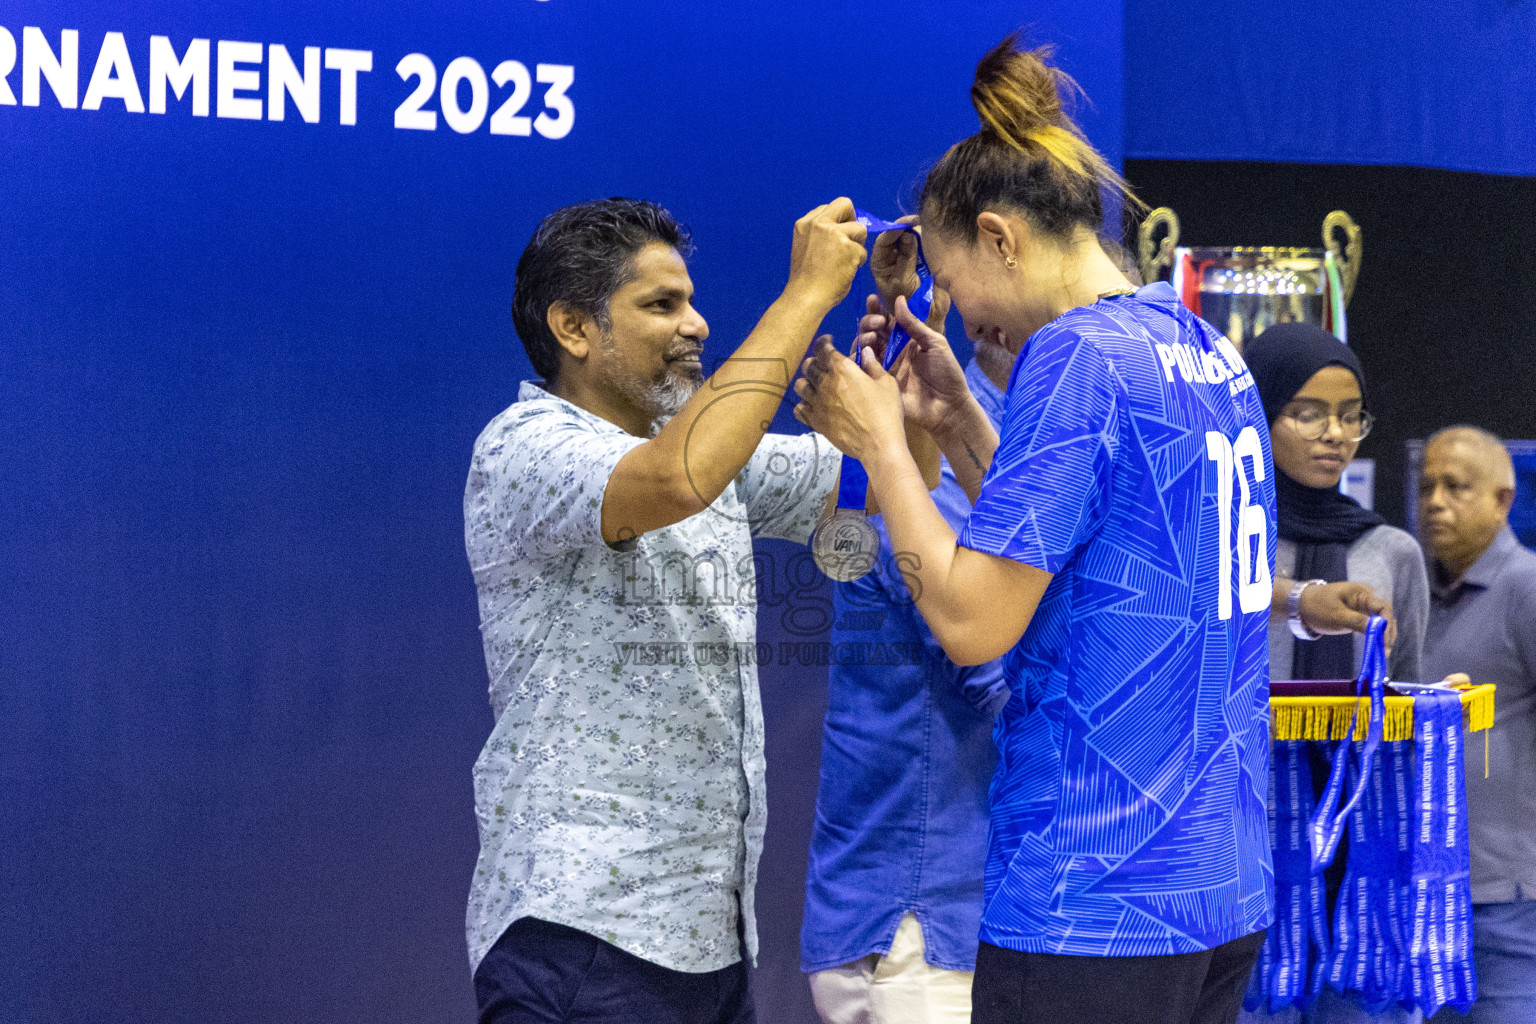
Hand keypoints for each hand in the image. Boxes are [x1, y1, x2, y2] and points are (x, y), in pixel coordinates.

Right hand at [786, 198, 868, 312]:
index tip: (839, 234)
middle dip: (852, 219)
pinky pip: (863, 250)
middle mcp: (818, 224)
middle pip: (845, 204)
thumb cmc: (806, 279)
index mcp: (804, 224)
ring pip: (860, 228)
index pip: (828, 208)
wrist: (805, 296)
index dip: (838, 220)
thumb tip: (843, 228)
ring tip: (847, 261)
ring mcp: (834, 234)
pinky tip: (846, 271)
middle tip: (851, 238)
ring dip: (858, 245)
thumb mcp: (804, 247)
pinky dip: (858, 262)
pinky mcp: (848, 248)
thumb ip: (819, 234)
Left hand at [792, 336, 904, 462]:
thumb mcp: (886, 383)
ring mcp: (818, 404)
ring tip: (816, 385)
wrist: (879, 444)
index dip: (823, 342)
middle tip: (824, 364)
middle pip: (808, 365)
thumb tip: (865, 352)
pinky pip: (799, 409)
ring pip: (800, 386)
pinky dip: (803, 404)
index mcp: (842, 369)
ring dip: (807, 382)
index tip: (828, 341)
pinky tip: (812, 405)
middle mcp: (825, 384)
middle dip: (815, 361)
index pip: (823, 348)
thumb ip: (873, 365)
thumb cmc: (886, 411)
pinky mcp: (816, 422)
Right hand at [865, 295, 978, 438]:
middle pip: (873, 332)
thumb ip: (914, 325)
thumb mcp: (935, 344)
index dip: (878, 310)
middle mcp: (893, 352)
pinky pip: (864, 368)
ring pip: (865, 348)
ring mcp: (884, 368)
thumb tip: (898, 300)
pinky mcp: (879, 383)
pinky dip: (860, 357)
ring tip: (872, 337)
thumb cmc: (946, 373)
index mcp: (907, 341)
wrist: (947, 406)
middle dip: (870, 322)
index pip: (888, 322)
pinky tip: (864, 350)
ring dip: (864, 337)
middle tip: (878, 323)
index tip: (872, 300)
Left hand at [868, 215, 922, 310]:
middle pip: (897, 233)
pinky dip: (928, 237)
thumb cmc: (909, 302)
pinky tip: (934, 237)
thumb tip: (908, 233)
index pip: (884, 240)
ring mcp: (908, 254)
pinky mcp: (923, 255)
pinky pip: (925, 241)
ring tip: (928, 233)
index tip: (908, 223)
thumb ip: (905, 257)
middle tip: (919, 222)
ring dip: (919, 231)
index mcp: (881, 263)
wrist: (929, 315)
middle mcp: (892, 256)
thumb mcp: (903, 280)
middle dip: (907, 227)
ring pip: (911, 234)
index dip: (895, 229)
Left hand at [1298, 580, 1397, 653]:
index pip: (1383, 607)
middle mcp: (1367, 598)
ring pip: (1382, 622)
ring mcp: (1364, 607)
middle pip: (1386, 615)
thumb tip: (1379, 630)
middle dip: (1388, 633)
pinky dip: (1377, 636)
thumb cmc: (1317, 607)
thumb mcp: (1337, 616)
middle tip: (1385, 651)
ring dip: (1384, 636)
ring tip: (1383, 653)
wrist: (1301, 606)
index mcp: (1362, 592)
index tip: (1384, 640)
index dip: (1386, 624)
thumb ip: (1358, 622)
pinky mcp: (1361, 616)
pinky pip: (1374, 626)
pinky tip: (1378, 649)